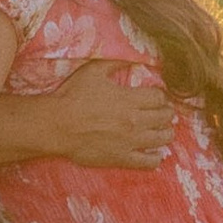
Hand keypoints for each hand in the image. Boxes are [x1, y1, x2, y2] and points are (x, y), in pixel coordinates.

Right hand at [46, 61, 174, 171]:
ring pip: (164, 138)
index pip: (159, 97)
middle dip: (166, 112)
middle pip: (165, 117)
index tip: (156, 96)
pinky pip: (150, 162)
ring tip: (160, 130)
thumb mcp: (93, 70)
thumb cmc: (72, 96)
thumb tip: (132, 60)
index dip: (160, 95)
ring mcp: (131, 142)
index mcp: (130, 98)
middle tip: (161, 112)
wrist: (56, 125)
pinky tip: (154, 153)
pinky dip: (156, 157)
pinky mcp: (122, 158)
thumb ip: (115, 63)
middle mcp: (135, 120)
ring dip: (166, 132)